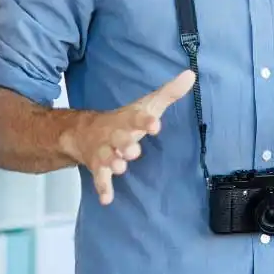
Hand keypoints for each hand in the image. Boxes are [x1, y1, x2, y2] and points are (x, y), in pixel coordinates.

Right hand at [63, 70, 195, 204]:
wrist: (83, 132)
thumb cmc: (123, 120)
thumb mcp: (145, 106)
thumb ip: (169, 93)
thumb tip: (191, 74)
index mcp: (127, 120)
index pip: (136, 118)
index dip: (145, 122)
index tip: (154, 125)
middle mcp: (114, 135)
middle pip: (118, 139)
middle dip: (125, 144)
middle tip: (133, 150)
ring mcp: (104, 152)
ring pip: (107, 158)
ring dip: (113, 163)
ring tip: (120, 168)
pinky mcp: (98, 168)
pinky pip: (100, 179)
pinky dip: (102, 188)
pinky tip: (106, 199)